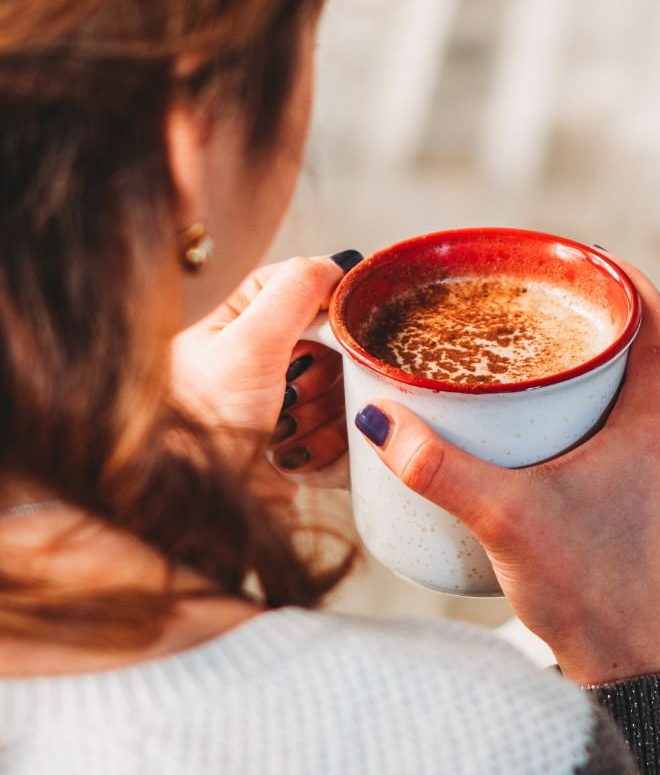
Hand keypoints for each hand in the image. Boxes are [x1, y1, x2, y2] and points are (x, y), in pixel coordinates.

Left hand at [171, 255, 354, 486]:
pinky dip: (330, 447)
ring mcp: (284, 403)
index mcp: (236, 324)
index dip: (325, 300)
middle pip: (331, 339)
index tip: (340, 318)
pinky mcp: (303, 444)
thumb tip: (339, 260)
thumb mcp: (247, 344)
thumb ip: (294, 291)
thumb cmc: (205, 427)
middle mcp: (261, 360)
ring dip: (327, 414)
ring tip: (288, 434)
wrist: (200, 513)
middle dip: (327, 371)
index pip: (297, 284)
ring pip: (344, 386)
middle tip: (297, 391)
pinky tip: (296, 459)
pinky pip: (345, 432)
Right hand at [352, 260, 659, 684]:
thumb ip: (438, 468)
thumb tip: (379, 420)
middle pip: (652, 349)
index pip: (659, 320)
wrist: (627, 669)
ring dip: (606, 364)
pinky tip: (561, 422)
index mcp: (659, 423)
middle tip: (543, 304)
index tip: (578, 258)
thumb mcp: (504, 520)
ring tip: (546, 354)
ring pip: (648, 389)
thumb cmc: (583, 592)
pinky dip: (609, 406)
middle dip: (601, 319)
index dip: (623, 278)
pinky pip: (644, 427)